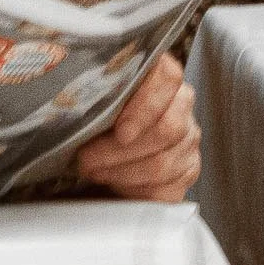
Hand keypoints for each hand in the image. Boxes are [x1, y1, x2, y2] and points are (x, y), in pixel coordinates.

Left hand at [75, 54, 197, 202]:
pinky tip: (115, 183)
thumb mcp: (95, 95)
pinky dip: (135, 190)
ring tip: (94, 171)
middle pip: (168, 128)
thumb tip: (75, 102)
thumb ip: (96, 92)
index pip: (169, 79)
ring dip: (122, 172)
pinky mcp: (188, 170)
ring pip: (164, 163)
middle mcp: (182, 104)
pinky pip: (166, 188)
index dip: (146, 106)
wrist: (105, 141)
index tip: (120, 132)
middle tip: (88, 157)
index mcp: (162, 75)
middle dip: (120, 150)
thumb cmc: (100, 113)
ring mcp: (188, 138)